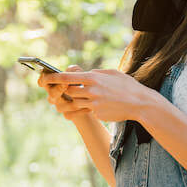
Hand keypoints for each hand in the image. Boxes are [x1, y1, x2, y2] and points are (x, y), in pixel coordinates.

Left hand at [40, 68, 158, 123]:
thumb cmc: (127, 86)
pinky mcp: (97, 114)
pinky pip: (86, 110)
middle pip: (68, 91)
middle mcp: (91, 91)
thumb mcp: (112, 73)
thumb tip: (85, 73)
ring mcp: (93, 104)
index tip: (45, 78)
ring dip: (76, 100)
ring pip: (75, 102)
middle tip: (70, 89)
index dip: (53, 78)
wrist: (140, 104)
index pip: (66, 77)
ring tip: (85, 97)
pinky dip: (88, 108)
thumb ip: (96, 73)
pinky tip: (100, 105)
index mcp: (93, 78)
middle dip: (67, 90)